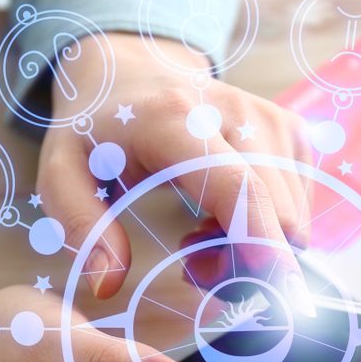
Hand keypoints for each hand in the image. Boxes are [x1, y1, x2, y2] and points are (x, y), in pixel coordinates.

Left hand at [36, 32, 313, 299]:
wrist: (132, 70)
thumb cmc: (97, 129)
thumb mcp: (62, 172)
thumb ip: (81, 225)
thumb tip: (107, 284)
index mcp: (175, 120)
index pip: (234, 185)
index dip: (259, 239)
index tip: (275, 290)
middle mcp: (236, 112)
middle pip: (271, 213)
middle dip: (242, 264)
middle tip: (192, 264)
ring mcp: (271, 118)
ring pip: (291, 217)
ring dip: (254, 247)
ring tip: (201, 234)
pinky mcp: (291, 130)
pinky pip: (298, 206)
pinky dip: (268, 226)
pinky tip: (224, 215)